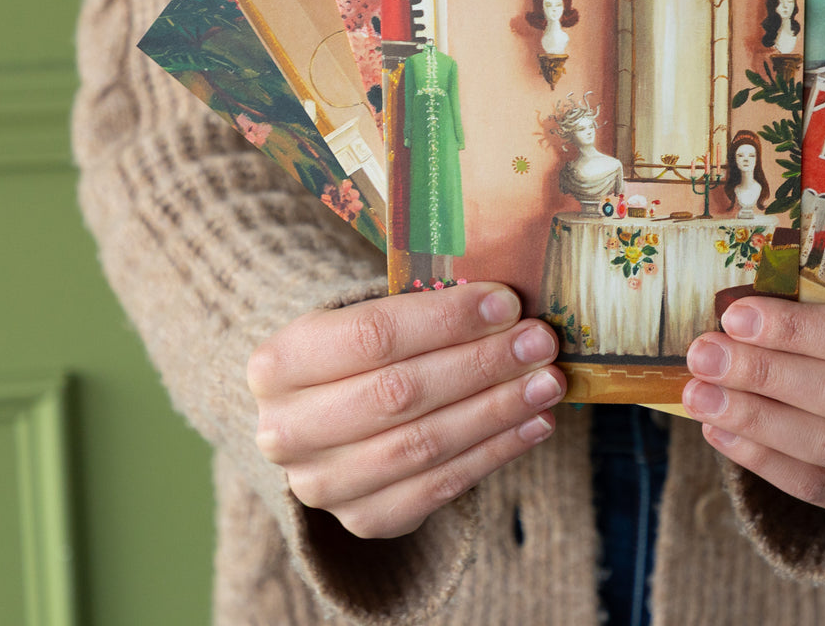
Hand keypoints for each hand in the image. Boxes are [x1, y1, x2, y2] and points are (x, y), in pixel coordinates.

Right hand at [247, 282, 564, 537]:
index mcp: (277, 363)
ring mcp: (322, 484)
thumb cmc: (361, 355)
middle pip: (399, 393)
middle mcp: (286, 430)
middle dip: (481, 365)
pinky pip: (441, 487)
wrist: (326, 422)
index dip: (445, 320)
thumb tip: (507, 304)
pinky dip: (496, 453)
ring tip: (547, 382)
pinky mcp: (364, 520)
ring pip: (424, 445)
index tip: (507, 303)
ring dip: (497, 411)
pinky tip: (534, 424)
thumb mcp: (364, 318)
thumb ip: (422, 310)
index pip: (370, 335)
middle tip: (539, 342)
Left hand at [683, 297, 824, 519]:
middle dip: (765, 375)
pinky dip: (760, 459)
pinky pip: (817, 487)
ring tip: (699, 394)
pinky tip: (719, 429)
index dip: (798, 331)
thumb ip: (807, 305)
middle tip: (704, 356)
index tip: (735, 317)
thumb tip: (729, 317)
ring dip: (754, 420)